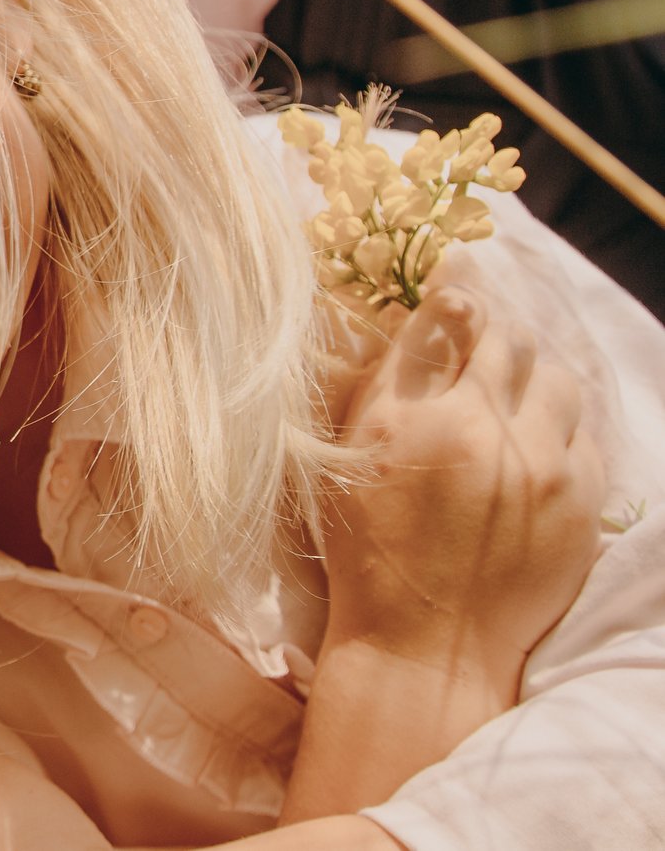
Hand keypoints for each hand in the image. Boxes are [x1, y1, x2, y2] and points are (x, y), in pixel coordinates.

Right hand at [322, 282, 605, 683]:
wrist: (428, 645)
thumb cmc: (368, 552)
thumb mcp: (350, 458)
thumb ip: (387, 380)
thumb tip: (427, 312)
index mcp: (415, 420)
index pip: (446, 321)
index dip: (452, 297)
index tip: (452, 289)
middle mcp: (485, 434)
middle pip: (509, 342)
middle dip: (495, 334)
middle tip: (479, 344)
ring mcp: (542, 470)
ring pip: (559, 380)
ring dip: (536, 374)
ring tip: (513, 394)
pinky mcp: (580, 506)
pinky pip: (585, 436)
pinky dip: (560, 427)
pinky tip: (532, 446)